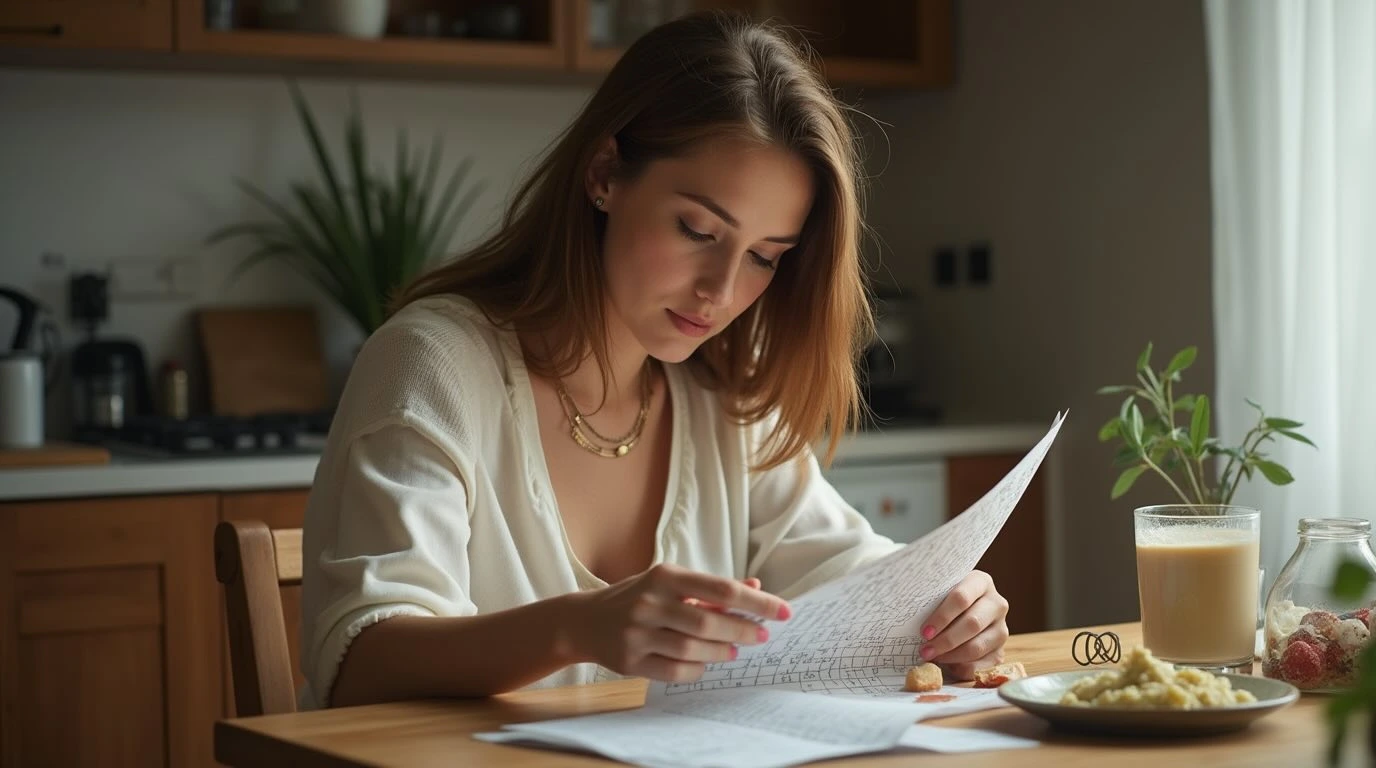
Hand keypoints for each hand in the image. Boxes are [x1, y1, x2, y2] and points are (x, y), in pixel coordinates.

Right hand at [563, 564, 790, 682]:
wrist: (584, 620)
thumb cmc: (638, 597)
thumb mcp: (671, 583)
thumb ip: (711, 587)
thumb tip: (756, 586)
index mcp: (664, 576)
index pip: (721, 589)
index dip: (757, 602)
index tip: (783, 611)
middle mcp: (649, 602)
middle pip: (709, 622)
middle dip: (742, 631)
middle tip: (762, 637)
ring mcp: (637, 633)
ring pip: (692, 649)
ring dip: (721, 652)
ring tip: (734, 650)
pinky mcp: (629, 660)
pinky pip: (674, 671)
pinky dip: (697, 669)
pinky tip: (705, 663)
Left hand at [918, 570, 1008, 680]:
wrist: (964, 611)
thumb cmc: (944, 600)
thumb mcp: (940, 593)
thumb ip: (932, 600)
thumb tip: (916, 625)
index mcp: (980, 582)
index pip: (962, 597)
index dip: (942, 616)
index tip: (925, 631)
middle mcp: (997, 603)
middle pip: (972, 624)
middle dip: (945, 640)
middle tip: (924, 650)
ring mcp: (1002, 628)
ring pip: (978, 646)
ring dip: (951, 656)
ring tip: (932, 657)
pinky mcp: (1000, 650)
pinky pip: (982, 664)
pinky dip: (962, 667)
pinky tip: (946, 665)